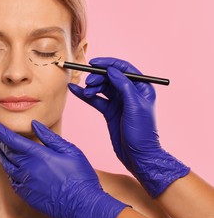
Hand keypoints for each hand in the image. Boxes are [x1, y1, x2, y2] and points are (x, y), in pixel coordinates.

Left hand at [0, 118, 127, 217]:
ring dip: (2, 156)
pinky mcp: (27, 195)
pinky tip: (13, 169)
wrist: (83, 205)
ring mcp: (26, 183)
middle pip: (6, 152)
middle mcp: (27, 169)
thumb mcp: (69, 150)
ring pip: (7, 167)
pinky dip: (10, 172)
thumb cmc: (80, 176)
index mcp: (37, 155)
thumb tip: (34, 124)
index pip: (10, 139)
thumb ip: (49, 137)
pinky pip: (13, 181)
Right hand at [68, 57, 189, 196]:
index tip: (94, 62)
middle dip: (98, 77)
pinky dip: (85, 95)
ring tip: (86, 92)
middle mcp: (130, 92)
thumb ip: (124, 86)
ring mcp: (119, 102)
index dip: (109, 63)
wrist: (138, 156)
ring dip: (91, 87)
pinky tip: (74, 90)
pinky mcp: (109, 111)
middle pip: (110, 77)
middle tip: (89, 83)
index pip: (124, 68)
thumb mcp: (135, 106)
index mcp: (141, 87)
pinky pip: (96, 99)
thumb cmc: (142, 132)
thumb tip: (111, 70)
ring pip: (102, 87)